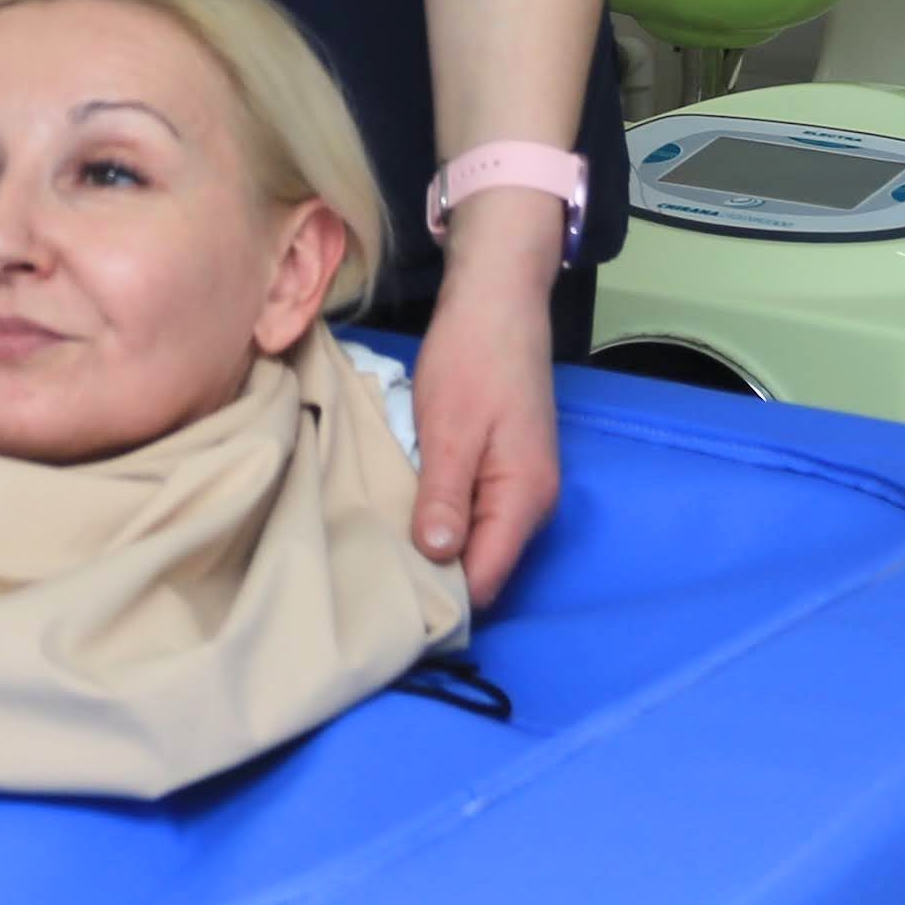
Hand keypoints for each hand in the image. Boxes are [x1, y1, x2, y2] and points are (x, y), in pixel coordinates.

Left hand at [408, 195, 565, 604]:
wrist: (497, 300)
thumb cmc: (473, 360)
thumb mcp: (449, 430)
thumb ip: (445, 498)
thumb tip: (438, 561)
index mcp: (523, 499)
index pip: (487, 580)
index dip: (443, 599)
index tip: (388, 604)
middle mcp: (532, 503)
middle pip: (484, 565)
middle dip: (436, 576)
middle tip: (372, 574)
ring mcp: (521, 485)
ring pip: (476, 540)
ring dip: (436, 544)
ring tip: (380, 546)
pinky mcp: (505, 467)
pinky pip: (474, 512)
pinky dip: (442, 516)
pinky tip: (405, 510)